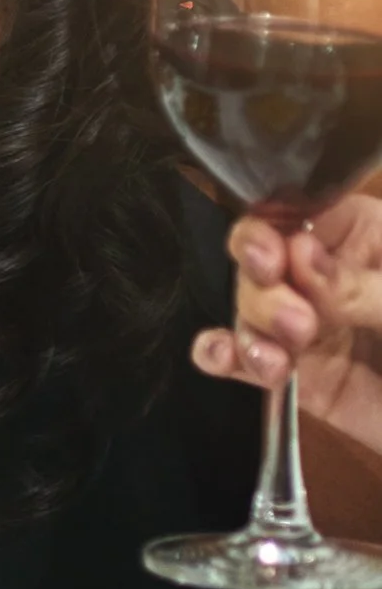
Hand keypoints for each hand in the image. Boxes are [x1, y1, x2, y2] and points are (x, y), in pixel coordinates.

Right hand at [196, 197, 381, 448]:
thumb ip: (368, 287)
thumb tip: (300, 256)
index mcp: (368, 237)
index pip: (299, 211)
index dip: (271, 229)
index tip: (271, 258)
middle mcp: (330, 274)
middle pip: (262, 259)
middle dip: (263, 290)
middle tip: (297, 324)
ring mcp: (314, 326)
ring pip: (248, 307)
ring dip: (248, 329)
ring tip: (274, 363)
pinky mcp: (304, 377)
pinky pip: (249, 357)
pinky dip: (225, 355)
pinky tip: (221, 359)